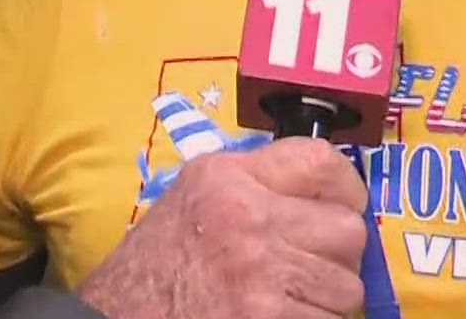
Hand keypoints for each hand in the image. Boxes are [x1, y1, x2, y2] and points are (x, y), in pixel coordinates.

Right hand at [76, 138, 367, 317]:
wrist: (118, 318)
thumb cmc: (155, 264)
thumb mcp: (191, 198)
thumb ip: (251, 184)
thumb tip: (319, 191)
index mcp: (226, 177)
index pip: (321, 161)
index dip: (346, 188)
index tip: (342, 208)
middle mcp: (247, 216)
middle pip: (347, 230)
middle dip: (337, 256)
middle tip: (309, 269)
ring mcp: (260, 274)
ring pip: (346, 287)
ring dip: (326, 300)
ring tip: (289, 301)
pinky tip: (278, 318)